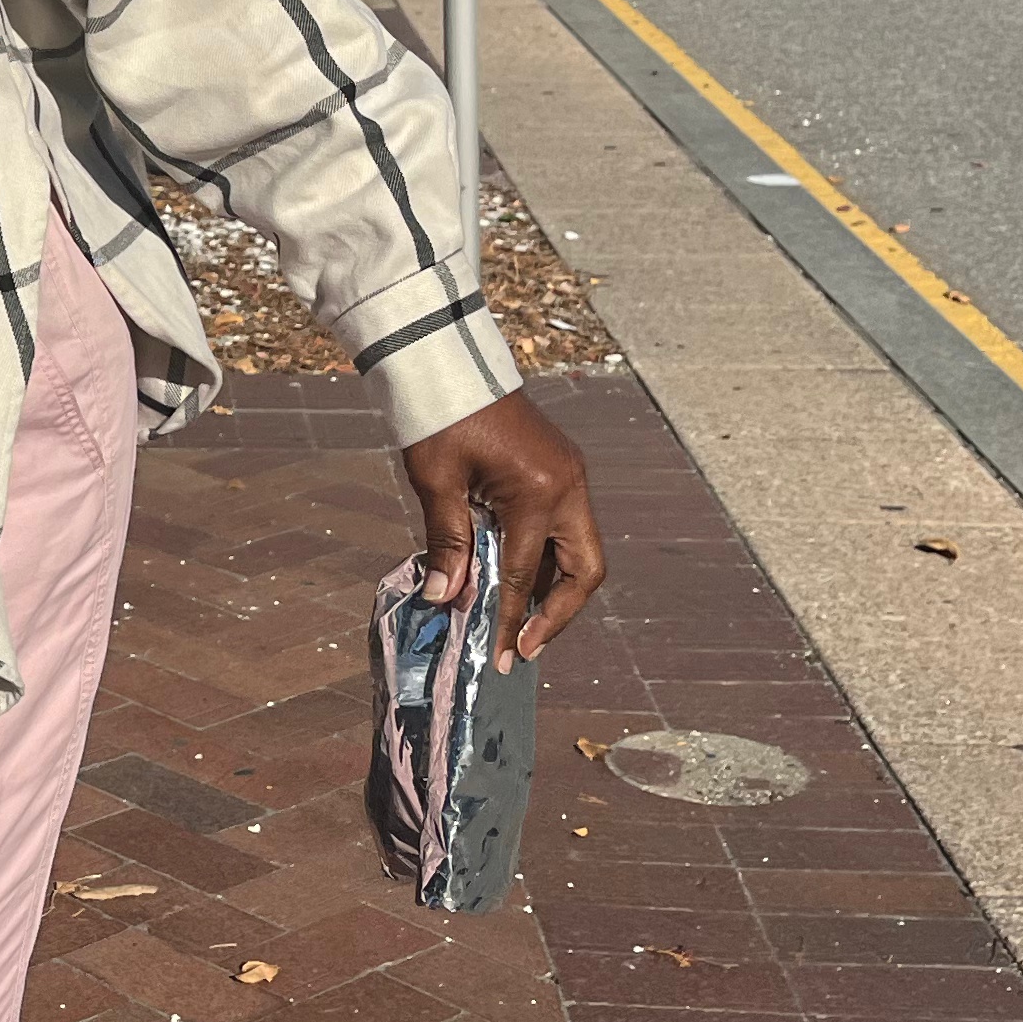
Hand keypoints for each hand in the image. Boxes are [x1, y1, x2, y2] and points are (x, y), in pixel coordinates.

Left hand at [400, 389, 605, 670]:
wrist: (450, 365)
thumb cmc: (440, 419)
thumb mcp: (437, 483)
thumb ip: (448, 544)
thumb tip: (447, 600)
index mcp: (539, 491)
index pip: (528, 574)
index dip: (513, 619)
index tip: (502, 656)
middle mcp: (569, 486)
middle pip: (585, 571)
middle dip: (557, 614)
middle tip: (524, 646)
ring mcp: (571, 477)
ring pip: (580, 552)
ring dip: (554, 589)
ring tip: (520, 623)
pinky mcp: (562, 471)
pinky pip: (565, 529)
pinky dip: (546, 560)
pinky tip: (518, 580)